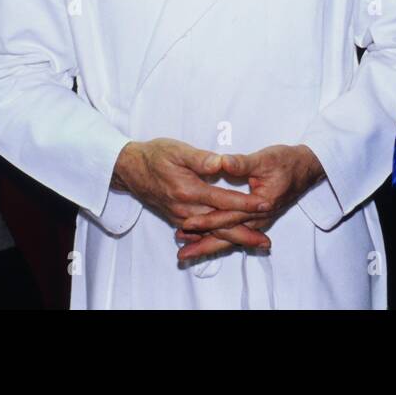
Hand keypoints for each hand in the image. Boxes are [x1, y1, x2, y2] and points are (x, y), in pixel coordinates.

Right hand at [111, 138, 271, 236]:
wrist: (129, 169)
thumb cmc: (154, 155)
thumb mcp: (177, 150)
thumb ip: (200, 158)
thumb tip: (220, 162)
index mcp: (189, 190)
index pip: (224, 200)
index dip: (246, 204)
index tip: (265, 205)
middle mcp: (185, 209)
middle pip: (220, 226)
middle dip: (245, 235)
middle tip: (266, 244)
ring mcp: (180, 217)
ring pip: (211, 233)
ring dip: (234, 240)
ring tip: (255, 244)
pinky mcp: (177, 219)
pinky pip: (201, 233)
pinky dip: (217, 239)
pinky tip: (229, 242)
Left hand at [175, 144, 324, 260]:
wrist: (307, 168)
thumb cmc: (286, 161)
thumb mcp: (266, 158)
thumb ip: (242, 162)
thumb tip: (222, 162)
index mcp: (261, 204)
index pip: (229, 215)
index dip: (208, 220)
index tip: (187, 224)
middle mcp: (260, 218)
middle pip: (228, 235)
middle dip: (204, 245)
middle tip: (182, 255)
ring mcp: (259, 221)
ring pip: (231, 239)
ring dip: (209, 246)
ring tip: (186, 254)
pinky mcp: (257, 219)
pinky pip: (236, 235)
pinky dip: (219, 240)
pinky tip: (204, 242)